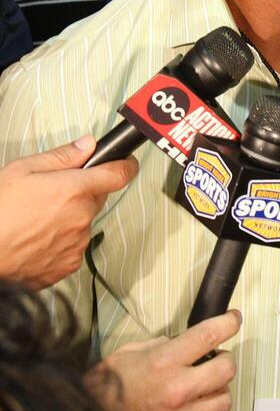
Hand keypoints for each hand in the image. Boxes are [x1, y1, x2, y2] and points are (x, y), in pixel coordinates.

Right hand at [0, 136, 137, 287]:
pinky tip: (39, 237)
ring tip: (39, 218)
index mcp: (75, 190)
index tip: (125, 162)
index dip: (125, 165)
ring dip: (71, 218)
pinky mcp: (69, 265)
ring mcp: (77, 244)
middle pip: (98, 198)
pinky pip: (75, 246)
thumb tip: (88, 145)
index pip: (119, 174)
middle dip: (83, 192)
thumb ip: (61, 156)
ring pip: (85, 222)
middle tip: (54, 193)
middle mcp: (82, 217)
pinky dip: (62, 240)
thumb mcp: (23, 170)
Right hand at [90, 311, 241, 410]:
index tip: (234, 319)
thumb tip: (183, 342)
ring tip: (206, 390)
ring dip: (219, 392)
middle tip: (216, 360)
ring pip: (224, 401)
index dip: (228, 323)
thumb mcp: (131, 352)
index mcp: (165, 362)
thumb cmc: (108, 387)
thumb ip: (161, 345)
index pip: (208, 336)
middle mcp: (178, 390)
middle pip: (226, 370)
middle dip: (225, 361)